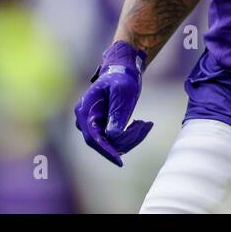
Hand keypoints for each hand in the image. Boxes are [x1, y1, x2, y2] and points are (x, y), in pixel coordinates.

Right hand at [73, 40, 153, 166]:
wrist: (122, 70)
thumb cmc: (122, 77)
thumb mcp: (122, 93)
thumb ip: (117, 113)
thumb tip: (112, 136)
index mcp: (85, 110)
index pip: (93, 137)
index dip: (106, 150)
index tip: (119, 161)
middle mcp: (85, 119)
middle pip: (102, 142)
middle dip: (124, 141)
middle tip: (143, 128)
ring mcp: (92, 124)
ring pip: (110, 143)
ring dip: (129, 138)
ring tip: (145, 124)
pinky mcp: (102, 127)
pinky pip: (114, 139)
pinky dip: (129, 136)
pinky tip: (141, 124)